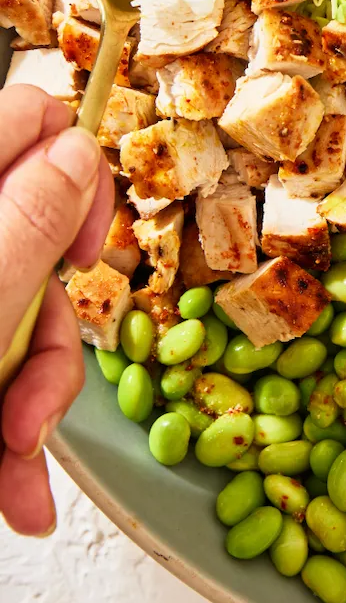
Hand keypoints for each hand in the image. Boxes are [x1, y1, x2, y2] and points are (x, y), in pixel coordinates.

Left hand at [0, 84, 111, 536]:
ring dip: (29, 397)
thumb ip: (31, 220)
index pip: (28, 122)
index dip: (76, 180)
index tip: (80, 255)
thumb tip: (76, 152)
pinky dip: (1, 427)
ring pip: (11, 314)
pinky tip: (5, 480)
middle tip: (35, 399)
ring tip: (13, 467)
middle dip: (48, 334)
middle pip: (30, 241)